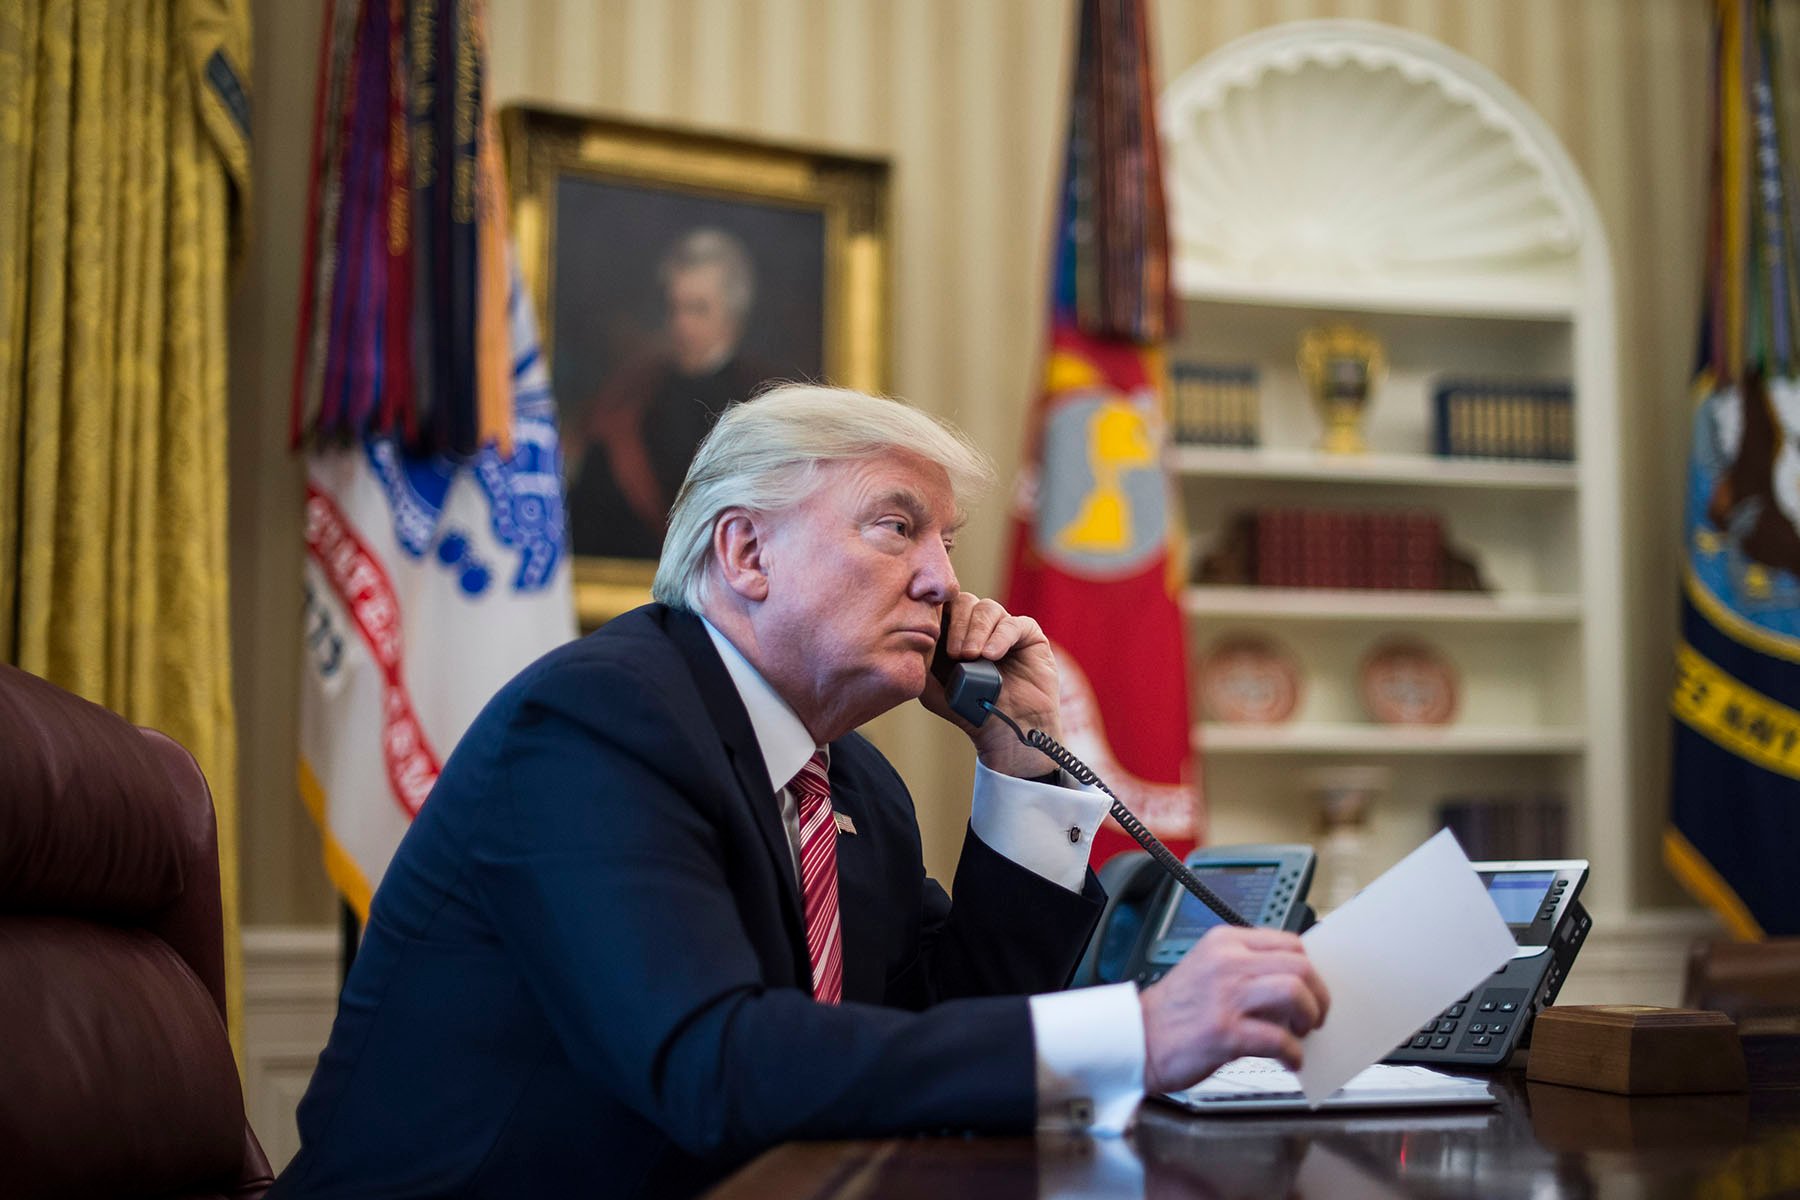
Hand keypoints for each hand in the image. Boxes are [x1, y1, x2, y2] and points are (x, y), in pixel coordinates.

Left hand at [918, 592, 1061, 777]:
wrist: (1007, 732)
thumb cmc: (969, 711)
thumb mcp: (932, 689)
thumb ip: (920, 662)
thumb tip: (913, 634)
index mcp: (953, 632)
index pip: (942, 605)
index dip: (935, 611)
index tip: (928, 630)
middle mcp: (979, 626)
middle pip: (964, 602)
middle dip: (957, 624)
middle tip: (954, 653)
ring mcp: (1004, 627)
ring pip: (987, 608)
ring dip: (976, 630)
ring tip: (972, 656)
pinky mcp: (1028, 634)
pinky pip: (1014, 623)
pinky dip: (1000, 636)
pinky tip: (991, 655)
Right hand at [1138, 927, 1329, 1093]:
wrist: (1136, 1037)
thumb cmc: (1173, 1011)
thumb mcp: (1207, 967)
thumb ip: (1246, 968)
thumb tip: (1295, 985)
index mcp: (1224, 942)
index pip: (1289, 942)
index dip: (1310, 968)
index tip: (1314, 987)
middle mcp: (1226, 963)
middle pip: (1299, 966)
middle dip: (1319, 995)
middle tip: (1316, 1015)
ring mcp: (1225, 997)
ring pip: (1295, 994)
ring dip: (1310, 1018)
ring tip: (1302, 1034)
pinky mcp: (1224, 1032)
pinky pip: (1278, 1039)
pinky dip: (1293, 1053)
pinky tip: (1289, 1060)